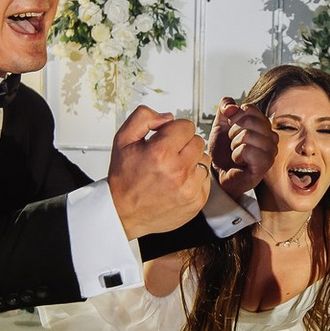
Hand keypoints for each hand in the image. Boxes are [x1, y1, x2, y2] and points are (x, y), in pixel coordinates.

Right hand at [108, 106, 209, 238]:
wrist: (123, 213)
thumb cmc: (124, 178)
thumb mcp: (123, 139)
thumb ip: (144, 117)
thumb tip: (168, 117)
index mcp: (160, 153)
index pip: (186, 126)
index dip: (174, 130)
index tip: (164, 140)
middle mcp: (178, 171)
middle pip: (198, 141)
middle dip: (183, 144)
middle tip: (167, 155)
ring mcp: (189, 188)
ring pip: (204, 159)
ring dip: (191, 161)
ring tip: (172, 170)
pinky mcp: (197, 200)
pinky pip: (206, 178)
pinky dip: (194, 178)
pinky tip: (177, 182)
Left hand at [207, 98, 277, 197]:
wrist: (219, 173)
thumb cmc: (223, 152)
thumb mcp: (220, 125)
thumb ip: (224, 108)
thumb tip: (231, 107)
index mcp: (263, 125)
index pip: (249, 109)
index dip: (234, 118)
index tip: (231, 130)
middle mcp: (271, 136)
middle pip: (249, 120)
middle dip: (233, 132)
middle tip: (233, 144)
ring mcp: (271, 151)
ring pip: (247, 135)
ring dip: (234, 145)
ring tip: (236, 153)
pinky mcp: (265, 164)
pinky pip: (247, 149)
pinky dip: (237, 155)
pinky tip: (239, 161)